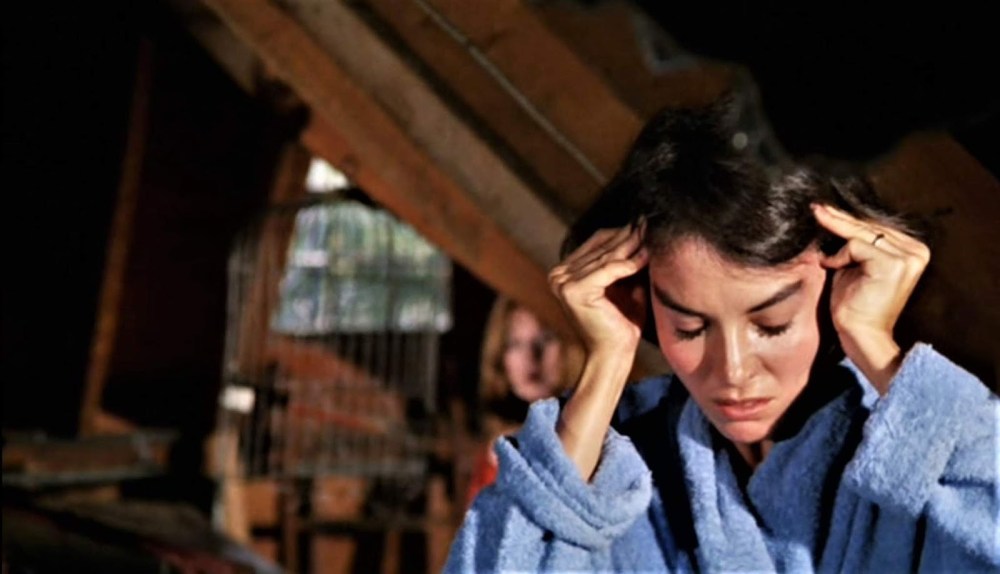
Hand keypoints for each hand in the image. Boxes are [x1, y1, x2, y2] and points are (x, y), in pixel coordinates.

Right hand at [548, 224, 648, 355]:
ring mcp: (562, 283)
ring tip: (653, 237)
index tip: (646, 224)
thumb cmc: (621, 322)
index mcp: (563, 272)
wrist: (612, 355)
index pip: (597, 242)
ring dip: (632, 246)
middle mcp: (558, 275)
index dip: (623, 233)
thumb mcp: (623, 285)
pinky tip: (646, 257)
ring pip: (606, 257)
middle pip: (601, 248)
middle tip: (652, 224)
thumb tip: (643, 229)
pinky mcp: (574, 291)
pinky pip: (608, 270)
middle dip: (629, 236)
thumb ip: (626, 261)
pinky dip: (629, 264)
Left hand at [812, 203, 929, 391]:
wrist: (861, 334)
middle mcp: (916, 251)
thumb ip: (854, 245)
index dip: (849, 220)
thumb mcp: (855, 267)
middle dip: (839, 217)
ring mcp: (908, 257)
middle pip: (870, 226)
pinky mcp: (893, 264)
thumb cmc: (854, 304)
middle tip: (815, 207)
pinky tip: (831, 266)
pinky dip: (840, 255)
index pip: (876, 226)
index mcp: (912, 250)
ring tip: (818, 228)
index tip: (825, 210)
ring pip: (862, 232)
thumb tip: (834, 217)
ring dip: (837, 234)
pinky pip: (857, 246)